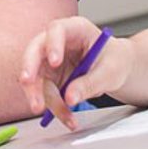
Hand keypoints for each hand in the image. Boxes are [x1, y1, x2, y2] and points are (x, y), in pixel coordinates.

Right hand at [17, 17, 134, 130]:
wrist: (117, 68)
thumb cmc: (115, 60)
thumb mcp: (111, 71)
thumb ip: (91, 82)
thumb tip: (70, 97)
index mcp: (75, 29)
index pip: (57, 30)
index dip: (52, 44)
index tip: (55, 62)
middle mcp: (57, 43)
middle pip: (35, 52)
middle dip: (31, 73)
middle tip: (34, 92)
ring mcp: (49, 61)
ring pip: (36, 79)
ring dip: (45, 100)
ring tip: (66, 117)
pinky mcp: (49, 79)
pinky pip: (45, 94)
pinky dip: (56, 109)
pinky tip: (69, 119)